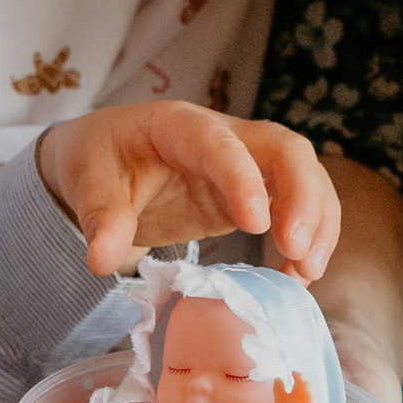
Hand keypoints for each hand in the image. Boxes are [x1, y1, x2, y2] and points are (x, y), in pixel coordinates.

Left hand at [35, 102, 339, 279]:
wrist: (106, 159)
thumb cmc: (98, 160)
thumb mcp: (85, 181)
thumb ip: (99, 216)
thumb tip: (103, 260)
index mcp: (180, 126)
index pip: (220, 144)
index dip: (243, 180)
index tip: (255, 225)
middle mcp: (225, 137)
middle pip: (285, 149)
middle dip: (303, 197)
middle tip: (297, 251)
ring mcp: (246, 165)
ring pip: (303, 176)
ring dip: (317, 222)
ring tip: (306, 273)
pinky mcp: (254, 194)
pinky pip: (296, 207)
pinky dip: (307, 239)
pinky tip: (299, 276)